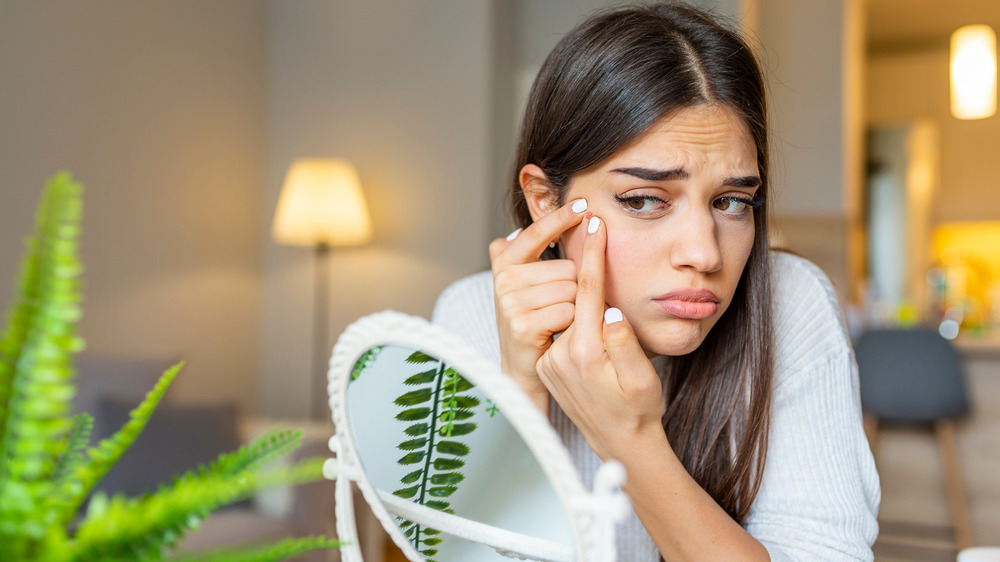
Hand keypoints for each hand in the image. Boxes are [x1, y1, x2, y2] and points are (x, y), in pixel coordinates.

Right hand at [489, 199, 587, 411]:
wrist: (524, 368)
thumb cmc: (535, 321)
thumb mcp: (527, 284)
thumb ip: (528, 253)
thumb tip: (522, 226)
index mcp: (505, 262)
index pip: (536, 232)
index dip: (560, 218)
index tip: (584, 205)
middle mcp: (504, 279)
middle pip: (567, 267)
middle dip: (574, 287)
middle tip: (559, 307)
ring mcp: (510, 302)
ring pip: (570, 290)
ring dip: (575, 307)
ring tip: (559, 321)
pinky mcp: (521, 324)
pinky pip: (568, 311)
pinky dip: (572, 323)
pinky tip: (558, 332)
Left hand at [535, 215, 664, 459]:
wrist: (620, 442)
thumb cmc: (639, 409)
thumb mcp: (643, 378)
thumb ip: (625, 343)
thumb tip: (610, 310)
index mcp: (585, 352)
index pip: (587, 290)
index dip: (592, 253)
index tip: (594, 223)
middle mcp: (561, 355)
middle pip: (571, 296)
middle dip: (582, 267)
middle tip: (588, 233)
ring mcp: (551, 361)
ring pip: (566, 312)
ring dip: (578, 295)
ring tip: (591, 283)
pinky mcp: (548, 366)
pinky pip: (563, 330)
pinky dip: (573, 317)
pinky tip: (587, 317)